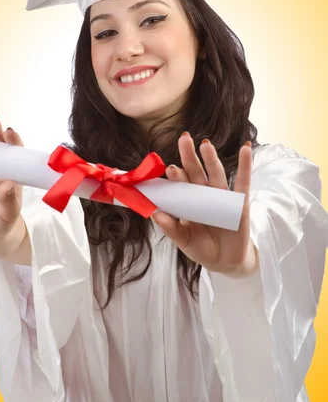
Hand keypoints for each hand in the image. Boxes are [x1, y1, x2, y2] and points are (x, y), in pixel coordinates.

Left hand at [152, 134, 257, 276]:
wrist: (226, 262)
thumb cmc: (202, 248)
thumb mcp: (184, 241)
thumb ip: (171, 228)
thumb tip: (154, 214)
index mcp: (189, 201)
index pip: (181, 185)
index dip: (176, 176)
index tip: (169, 168)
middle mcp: (205, 194)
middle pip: (196, 171)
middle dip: (190, 156)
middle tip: (184, 138)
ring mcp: (223, 196)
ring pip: (216, 173)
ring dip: (211, 158)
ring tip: (205, 144)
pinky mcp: (241, 202)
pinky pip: (243, 182)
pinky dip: (246, 165)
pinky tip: (246, 149)